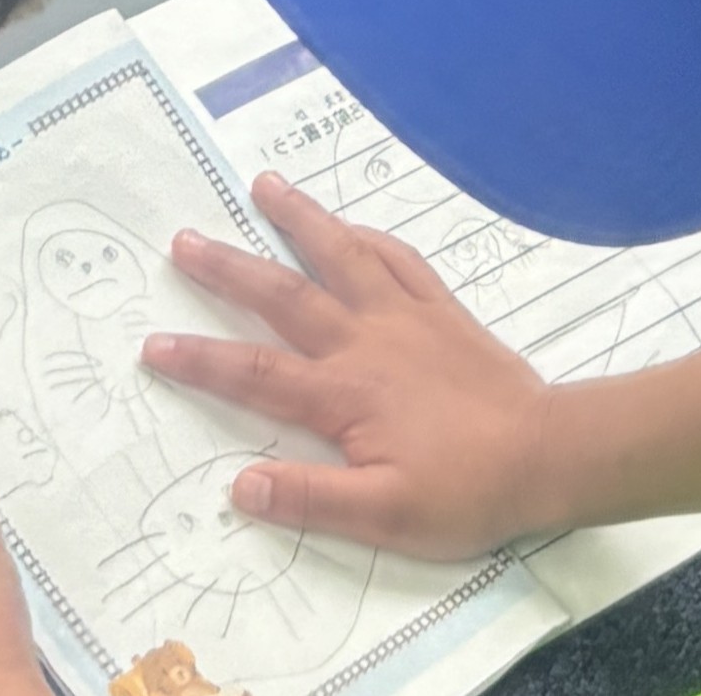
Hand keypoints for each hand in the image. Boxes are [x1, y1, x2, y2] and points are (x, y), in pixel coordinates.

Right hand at [146, 174, 562, 557]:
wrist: (546, 452)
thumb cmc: (466, 490)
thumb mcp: (385, 516)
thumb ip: (311, 498)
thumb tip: (240, 484)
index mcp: (345, 393)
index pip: (256, 373)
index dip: (201, 361)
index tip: (155, 345)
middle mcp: (367, 341)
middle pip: (285, 295)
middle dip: (230, 268)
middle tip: (185, 239)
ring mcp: (406, 317)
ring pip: (342, 255)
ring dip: (300, 219)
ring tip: (263, 184)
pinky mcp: (441, 310)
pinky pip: (399, 258)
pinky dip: (369, 236)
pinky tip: (351, 227)